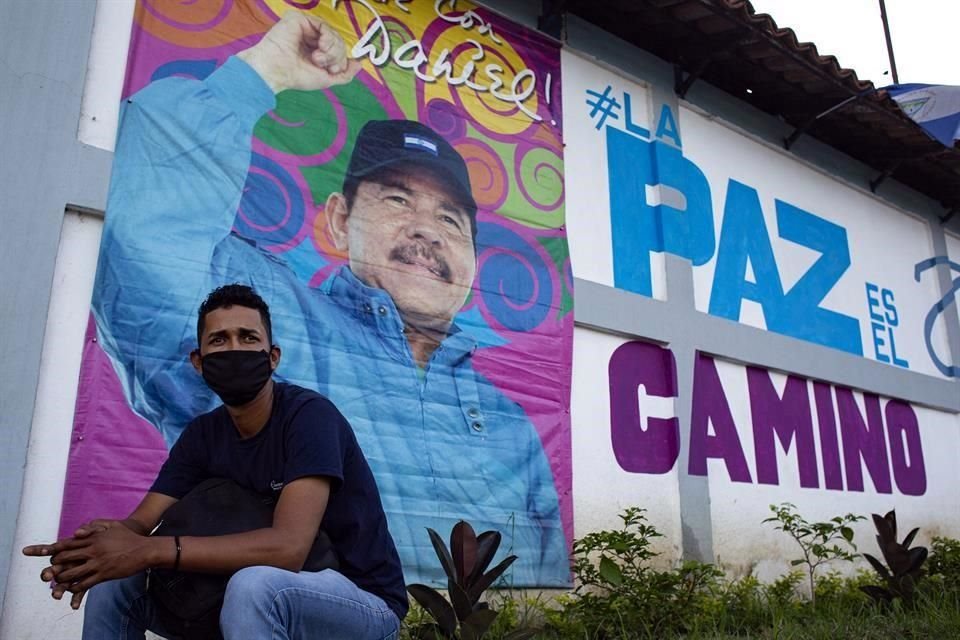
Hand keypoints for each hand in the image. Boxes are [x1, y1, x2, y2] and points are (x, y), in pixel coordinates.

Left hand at [24, 526, 156, 602]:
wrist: (145, 549)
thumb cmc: (128, 536)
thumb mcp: (112, 526)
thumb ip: (93, 527)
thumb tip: (76, 532)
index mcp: (93, 538)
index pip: (66, 543)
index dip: (49, 549)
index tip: (35, 552)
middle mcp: (93, 550)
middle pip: (65, 558)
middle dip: (53, 566)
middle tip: (48, 572)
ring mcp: (98, 563)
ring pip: (72, 573)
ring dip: (62, 579)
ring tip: (58, 582)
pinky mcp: (104, 574)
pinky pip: (85, 584)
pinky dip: (75, 588)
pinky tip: (72, 590)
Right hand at [237, 11, 360, 93]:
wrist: (278, 71)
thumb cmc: (297, 77)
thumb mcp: (327, 79)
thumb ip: (344, 73)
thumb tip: (359, 64)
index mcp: (314, 51)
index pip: (337, 50)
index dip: (340, 60)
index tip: (331, 70)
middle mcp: (310, 38)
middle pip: (338, 42)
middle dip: (336, 55)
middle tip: (323, 64)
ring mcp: (305, 28)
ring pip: (333, 34)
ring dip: (332, 50)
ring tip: (317, 58)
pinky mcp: (299, 19)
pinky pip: (324, 25)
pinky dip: (328, 38)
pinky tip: (320, 47)